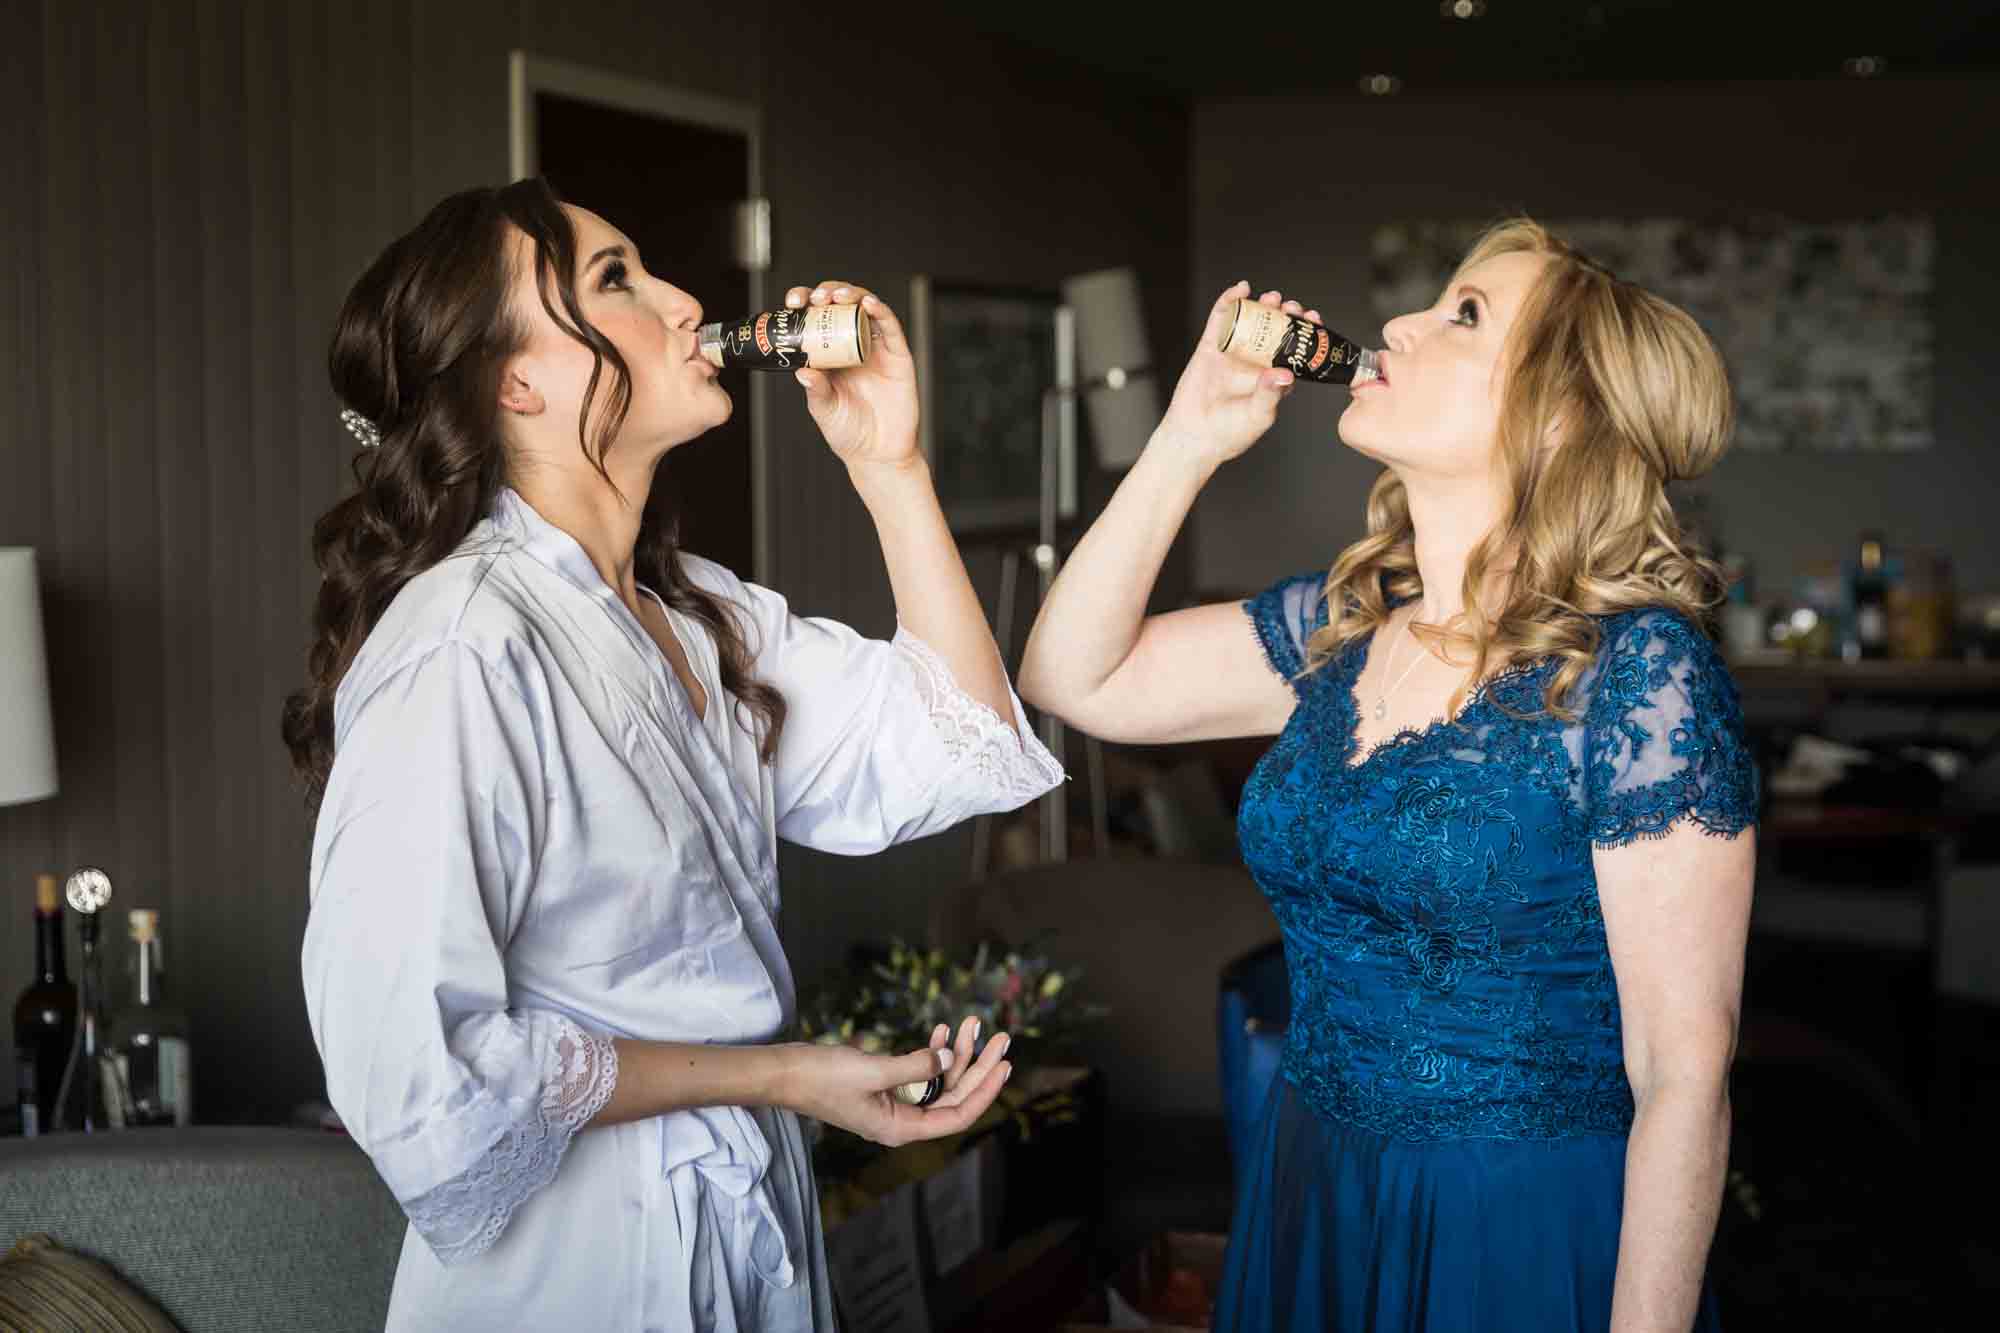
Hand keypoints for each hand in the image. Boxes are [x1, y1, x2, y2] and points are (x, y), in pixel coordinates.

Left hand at [783, 281, 920, 471]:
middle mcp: (852, 345)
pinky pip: (891, 327)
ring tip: (838, 296)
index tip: (793, 302)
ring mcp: (876, 348)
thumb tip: (801, 370)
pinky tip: (869, 304)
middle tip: (816, 298)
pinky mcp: (898, 355)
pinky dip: (881, 311)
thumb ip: (816, 390)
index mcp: (829, 353)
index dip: (805, 303)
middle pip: (841, 305)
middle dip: (828, 293)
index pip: (815, 318)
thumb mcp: (824, 410)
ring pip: (866, 308)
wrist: (879, 454)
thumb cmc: (849, 432)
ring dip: (852, 294)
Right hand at [784, 1016, 1012, 1147]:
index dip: (985, 1090)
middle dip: (978, 1065)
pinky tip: (941, 1031)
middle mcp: (902, 1120)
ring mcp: (894, 1104)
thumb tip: (950, 1060)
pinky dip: (932, 1053)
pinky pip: (919, 1073)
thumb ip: (915, 1067)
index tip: (1005, 1064)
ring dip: (956, 1053)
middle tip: (1000, 1037)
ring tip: (972, 1023)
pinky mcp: (884, 1088)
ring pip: (939, 1081)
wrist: (784, 1072)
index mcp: (901, 1128)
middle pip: (954, 1096)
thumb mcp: (874, 1070)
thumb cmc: (823, 1076)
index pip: (958, 1115)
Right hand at [1155, 282, 1316, 470]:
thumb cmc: (1229, 434)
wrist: (1193, 438)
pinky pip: (1220, 321)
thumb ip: (1271, 394)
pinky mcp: (1211, 348)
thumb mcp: (1258, 416)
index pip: (1294, 350)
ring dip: (1262, 306)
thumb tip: (1285, 374)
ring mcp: (1233, 353)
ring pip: (1250, 322)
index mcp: (1272, 378)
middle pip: (1274, 331)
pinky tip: (1239, 290)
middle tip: (1292, 307)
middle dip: (1285, 316)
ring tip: (1271, 299)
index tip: (1313, 320)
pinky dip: (1229, 302)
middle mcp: (1254, 363)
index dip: (1304, 333)